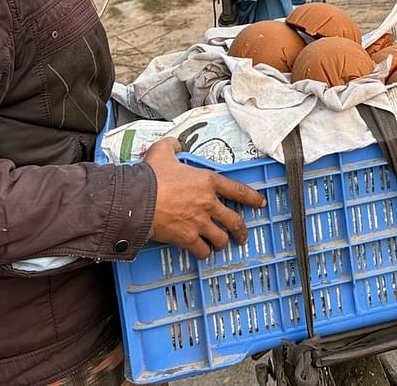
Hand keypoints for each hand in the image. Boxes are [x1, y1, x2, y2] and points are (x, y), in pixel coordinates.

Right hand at [143, 137, 265, 258]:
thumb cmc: (151, 177)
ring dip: (222, 242)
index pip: (238, 190)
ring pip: (221, 238)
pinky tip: (203, 252)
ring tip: (221, 245)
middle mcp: (208, 203)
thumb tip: (176, 144)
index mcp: (207, 181)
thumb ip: (173, 145)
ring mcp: (199, 222)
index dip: (253, 198)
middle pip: (234, 220)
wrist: (137, 199)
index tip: (260, 203)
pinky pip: (203, 250)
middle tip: (242, 235)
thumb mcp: (163, 151)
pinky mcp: (187, 238)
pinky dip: (204, 253)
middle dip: (241, 230)